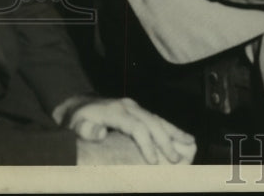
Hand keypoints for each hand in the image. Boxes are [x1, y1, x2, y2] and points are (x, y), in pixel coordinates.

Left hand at [58, 96, 195, 164]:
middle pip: (152, 123)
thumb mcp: (74, 124)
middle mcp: (129, 106)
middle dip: (165, 141)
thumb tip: (101, 132)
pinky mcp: (137, 109)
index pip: (137, 128)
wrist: (77, 102)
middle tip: (176, 159)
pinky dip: (170, 127)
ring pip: (158, 119)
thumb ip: (85, 129)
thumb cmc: (75, 118)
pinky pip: (156, 118)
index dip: (147, 144)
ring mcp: (135, 106)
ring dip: (173, 132)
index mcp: (116, 111)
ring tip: (189, 143)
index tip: (154, 161)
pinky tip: (181, 134)